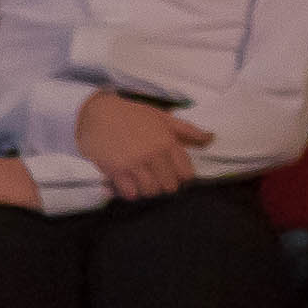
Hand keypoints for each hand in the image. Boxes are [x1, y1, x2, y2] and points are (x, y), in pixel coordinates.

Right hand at [71, 90, 206, 203]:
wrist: (96, 113)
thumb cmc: (131, 114)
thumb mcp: (161, 117)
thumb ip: (187, 130)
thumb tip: (211, 138)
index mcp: (167, 141)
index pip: (186, 174)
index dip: (181, 176)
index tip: (173, 172)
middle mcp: (153, 154)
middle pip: (169, 186)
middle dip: (164, 183)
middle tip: (155, 176)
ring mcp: (134, 164)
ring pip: (151, 192)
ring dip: (147, 189)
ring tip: (142, 180)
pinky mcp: (116, 171)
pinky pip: (131, 194)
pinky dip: (131, 191)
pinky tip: (128, 182)